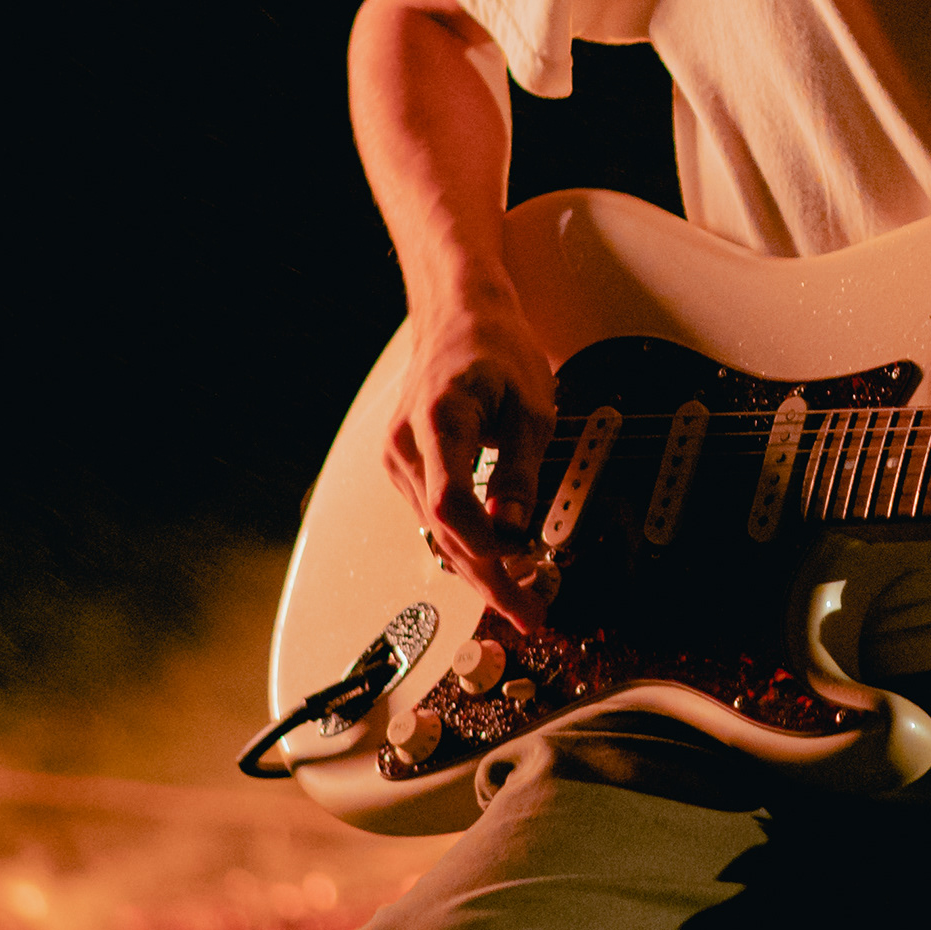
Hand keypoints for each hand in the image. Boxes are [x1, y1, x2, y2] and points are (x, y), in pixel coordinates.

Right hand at [383, 288, 557, 628]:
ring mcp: (398, 457)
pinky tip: (497, 562)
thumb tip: (514, 530)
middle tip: (529, 613)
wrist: (458, 315)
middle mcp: (406, 445)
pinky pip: (434, 517)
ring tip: (523, 597)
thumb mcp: (531, 408)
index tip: (520, 576)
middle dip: (488, 579)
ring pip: (438, 531)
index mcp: (439, 421)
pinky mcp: (405, 465)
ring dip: (479, 566)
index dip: (483, 548)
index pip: (448, 502)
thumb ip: (519, 472)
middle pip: (443, 530)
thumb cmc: (497, 350)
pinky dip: (465, 542)